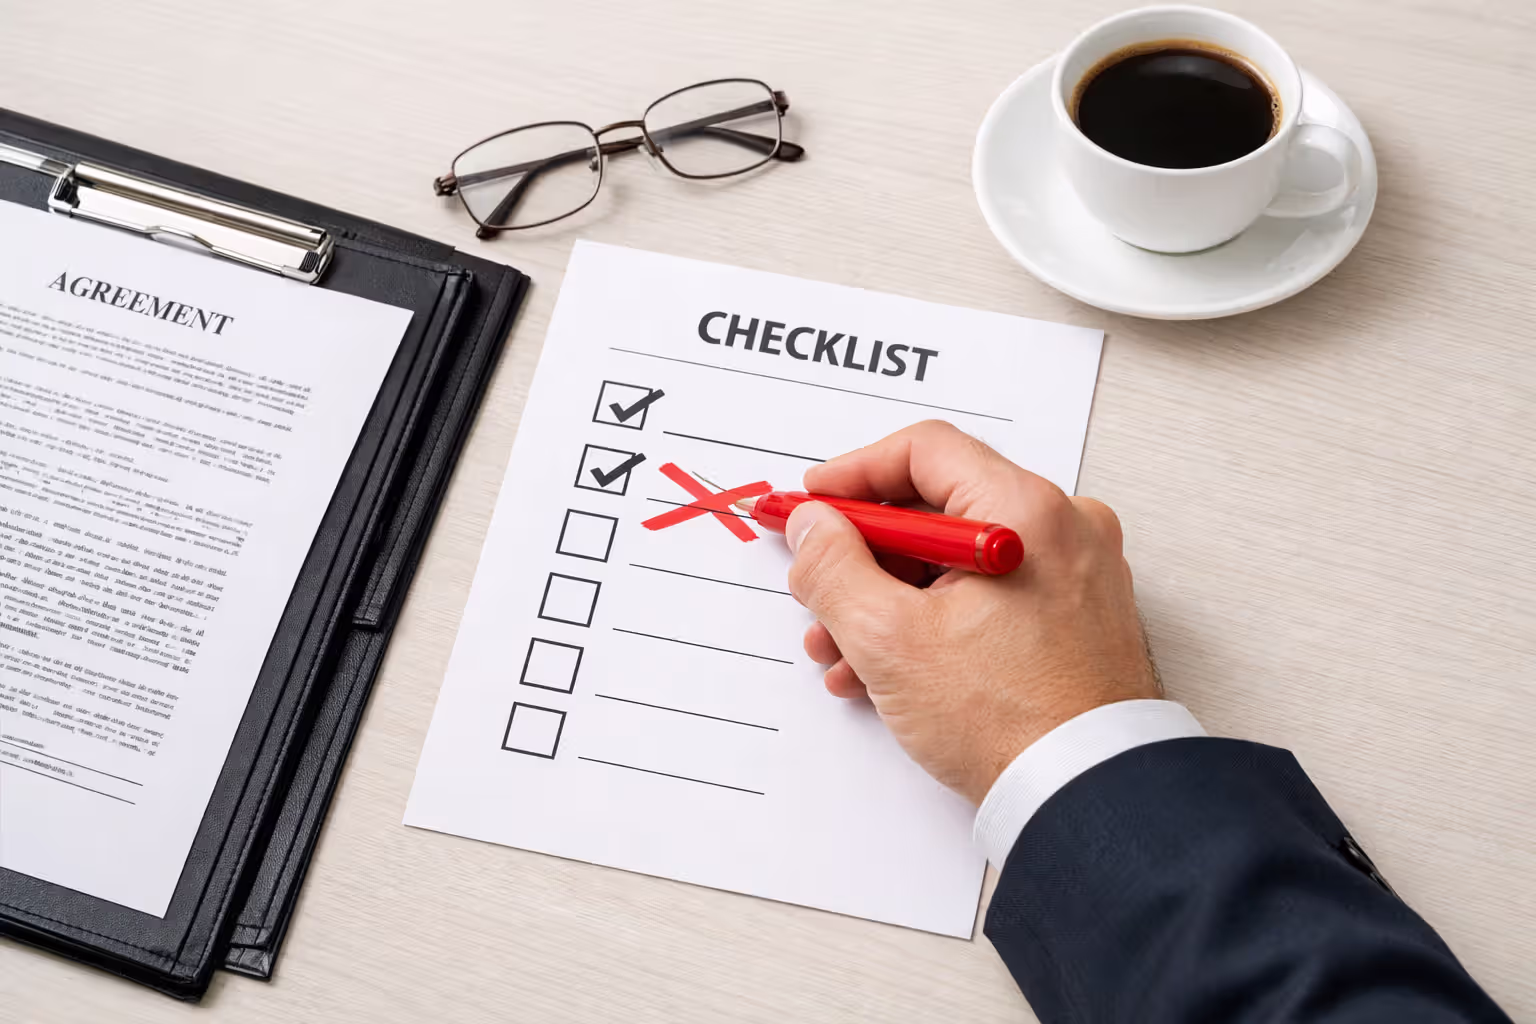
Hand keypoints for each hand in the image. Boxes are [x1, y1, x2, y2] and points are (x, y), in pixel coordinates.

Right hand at [786, 421, 1159, 805]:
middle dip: (863, 558)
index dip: (853, 475)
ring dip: (889, 601)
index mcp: (1027, 513)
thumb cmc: (1011, 723)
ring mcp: (1076, 576)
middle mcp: (1063, 531)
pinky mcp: (1076, 619)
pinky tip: (889, 673)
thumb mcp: (889, 639)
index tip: (812, 505)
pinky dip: (935, 622)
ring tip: (845, 652)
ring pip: (957, 562)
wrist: (1087, 798)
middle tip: (818, 589)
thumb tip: (814, 527)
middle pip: (938, 511)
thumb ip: (834, 568)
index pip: (925, 452)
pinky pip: (989, 598)